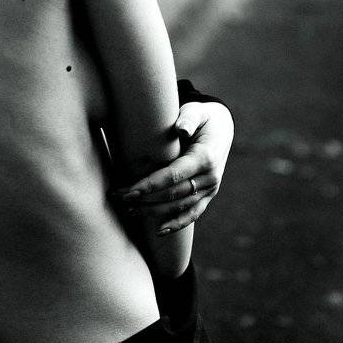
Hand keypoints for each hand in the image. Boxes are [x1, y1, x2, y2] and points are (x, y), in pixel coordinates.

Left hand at [114, 99, 233, 234]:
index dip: (151, 185)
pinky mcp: (208, 196)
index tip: (130, 191)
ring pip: (180, 207)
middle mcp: (210, 177)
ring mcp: (210, 189)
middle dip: (145, 199)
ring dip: (154, 212)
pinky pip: (193, 214)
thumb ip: (189, 118)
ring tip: (129, 211)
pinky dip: (176, 224)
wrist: (222, 128)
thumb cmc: (202, 118)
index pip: (174, 175)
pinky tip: (158, 231)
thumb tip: (181, 129)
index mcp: (205, 157)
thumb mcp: (197, 111)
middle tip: (120, 199)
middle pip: (174, 194)